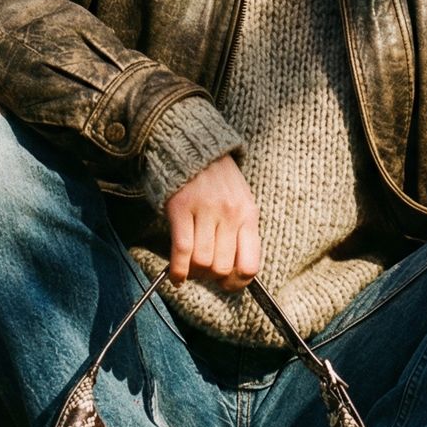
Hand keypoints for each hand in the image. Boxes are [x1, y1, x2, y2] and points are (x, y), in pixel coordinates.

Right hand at [164, 155, 261, 290]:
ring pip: (202, 262)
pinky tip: (176, 275)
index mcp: (248, 214)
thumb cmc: (216, 176)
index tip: (226, 283)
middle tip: (203, 273)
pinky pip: (182, 250)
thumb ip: (241, 229)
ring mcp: (206, 211)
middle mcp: (230, 214)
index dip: (237, 283)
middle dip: (211, 278)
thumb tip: (235, 269)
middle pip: (223, 268)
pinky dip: (178, 270)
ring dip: (194, 273)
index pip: (250, 265)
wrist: (190, 142)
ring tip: (189, 269)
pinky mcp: (181, 209)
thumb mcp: (240, 198)